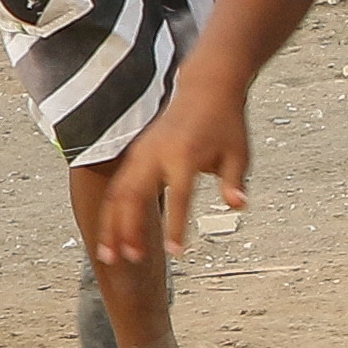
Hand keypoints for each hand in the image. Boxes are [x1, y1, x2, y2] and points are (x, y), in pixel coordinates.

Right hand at [96, 88, 246, 265]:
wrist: (206, 87)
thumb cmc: (225, 123)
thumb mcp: (238, 153)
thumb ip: (235, 181)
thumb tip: (237, 206)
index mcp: (184, 154)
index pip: (180, 197)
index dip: (177, 227)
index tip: (177, 254)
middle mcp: (156, 153)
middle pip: (133, 196)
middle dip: (128, 230)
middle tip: (129, 260)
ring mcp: (141, 152)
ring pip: (118, 194)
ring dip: (112, 226)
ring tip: (109, 256)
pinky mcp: (136, 154)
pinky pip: (117, 187)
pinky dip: (112, 213)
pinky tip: (111, 236)